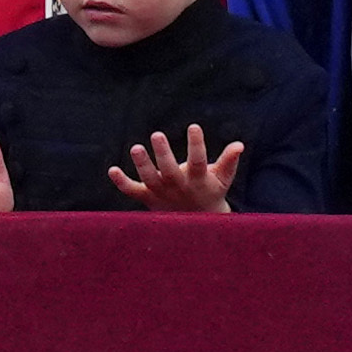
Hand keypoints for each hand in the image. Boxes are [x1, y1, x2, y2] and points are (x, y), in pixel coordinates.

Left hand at [110, 126, 247, 214]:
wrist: (196, 224)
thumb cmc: (211, 192)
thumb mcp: (223, 178)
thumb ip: (229, 161)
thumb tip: (239, 145)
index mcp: (197, 180)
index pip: (198, 161)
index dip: (196, 145)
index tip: (194, 127)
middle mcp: (178, 187)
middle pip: (169, 170)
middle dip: (163, 153)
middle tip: (157, 134)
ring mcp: (161, 193)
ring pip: (149, 179)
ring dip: (142, 165)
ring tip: (136, 147)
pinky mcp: (147, 198)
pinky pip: (132, 191)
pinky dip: (121, 182)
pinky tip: (112, 170)